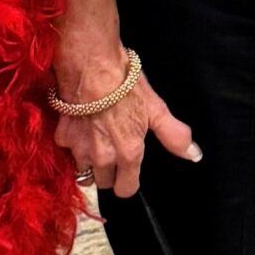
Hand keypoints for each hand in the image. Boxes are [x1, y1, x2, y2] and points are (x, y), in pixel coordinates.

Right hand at [50, 35, 198, 198]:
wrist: (90, 64)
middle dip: (109, 172)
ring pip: (83, 170)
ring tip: (97, 138)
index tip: (129, 171)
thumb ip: (174, 136)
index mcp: (128, 153)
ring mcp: (79, 149)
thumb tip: (194, 155)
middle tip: (113, 149)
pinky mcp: (61, 137)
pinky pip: (68, 149)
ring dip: (89, 160)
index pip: (126, 189)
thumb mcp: (155, 108)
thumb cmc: (125, 83)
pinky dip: (73, 142)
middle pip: (103, 182)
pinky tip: (81, 125)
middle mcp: (102, 157)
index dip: (129, 182)